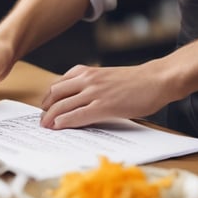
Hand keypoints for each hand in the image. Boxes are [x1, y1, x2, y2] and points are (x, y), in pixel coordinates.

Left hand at [39, 62, 168, 128]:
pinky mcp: (104, 106)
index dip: (48, 98)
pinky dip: (65, 121)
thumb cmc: (135, 81)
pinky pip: (78, 115)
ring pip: (63, 105)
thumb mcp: (105, 76)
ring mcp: (94, 92)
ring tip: (46, 127)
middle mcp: (87, 79)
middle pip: (55, 94)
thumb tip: (77, 100)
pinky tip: (59, 126)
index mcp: (86, 71)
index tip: (45, 108)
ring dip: (51, 117)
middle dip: (46, 109)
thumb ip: (90, 84)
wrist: (155, 79)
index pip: (58, 84)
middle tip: (42, 120)